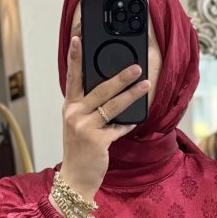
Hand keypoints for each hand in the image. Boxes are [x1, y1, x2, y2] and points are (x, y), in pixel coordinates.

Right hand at [58, 33, 150, 199]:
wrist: (75, 179)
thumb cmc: (80, 150)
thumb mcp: (78, 125)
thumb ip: (88, 108)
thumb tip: (112, 91)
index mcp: (70, 106)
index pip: (72, 77)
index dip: (75, 57)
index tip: (78, 39)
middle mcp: (74, 114)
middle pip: (100, 89)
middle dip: (120, 76)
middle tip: (136, 67)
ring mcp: (85, 127)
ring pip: (112, 106)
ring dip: (132, 95)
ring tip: (146, 85)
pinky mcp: (97, 141)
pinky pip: (118, 128)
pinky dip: (127, 125)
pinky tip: (135, 121)